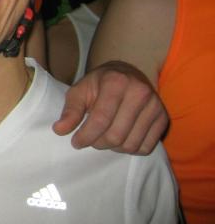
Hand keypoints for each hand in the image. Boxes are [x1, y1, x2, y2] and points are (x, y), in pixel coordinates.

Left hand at [52, 60, 167, 153]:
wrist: (127, 74)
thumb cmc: (99, 84)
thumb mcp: (80, 90)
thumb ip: (70, 110)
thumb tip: (59, 130)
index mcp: (116, 82)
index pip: (100, 119)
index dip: (86, 136)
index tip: (75, 142)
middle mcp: (139, 92)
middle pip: (116, 135)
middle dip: (98, 143)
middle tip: (90, 139)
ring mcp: (155, 106)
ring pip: (131, 144)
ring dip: (113, 148)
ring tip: (104, 137)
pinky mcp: (163, 118)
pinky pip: (146, 147)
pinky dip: (130, 149)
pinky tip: (121, 138)